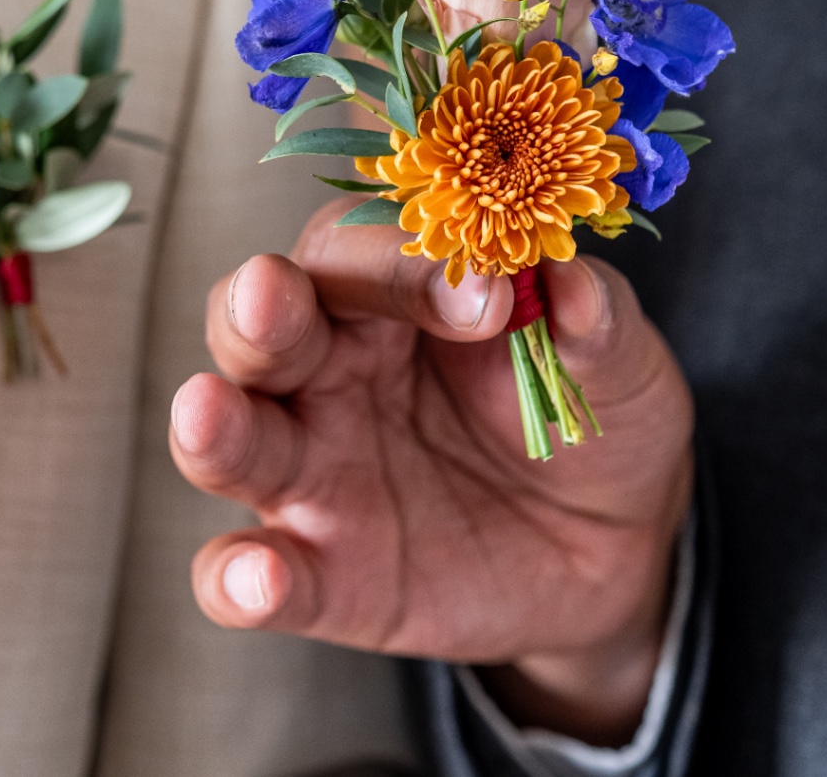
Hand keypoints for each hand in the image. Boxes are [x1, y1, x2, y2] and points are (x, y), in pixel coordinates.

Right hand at [171, 198, 694, 743]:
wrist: (612, 551)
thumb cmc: (593, 422)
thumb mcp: (619, 368)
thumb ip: (596, 322)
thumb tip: (574, 279)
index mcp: (392, 298)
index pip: (357, 248)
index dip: (400, 258)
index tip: (485, 293)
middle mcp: (328, 371)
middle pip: (257, 321)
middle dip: (256, 306)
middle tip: (272, 294)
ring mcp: (312, 473)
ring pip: (229, 437)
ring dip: (212, 425)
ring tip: (208, 413)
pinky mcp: (316, 574)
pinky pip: (247, 574)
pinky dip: (237, 578)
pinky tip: (256, 579)